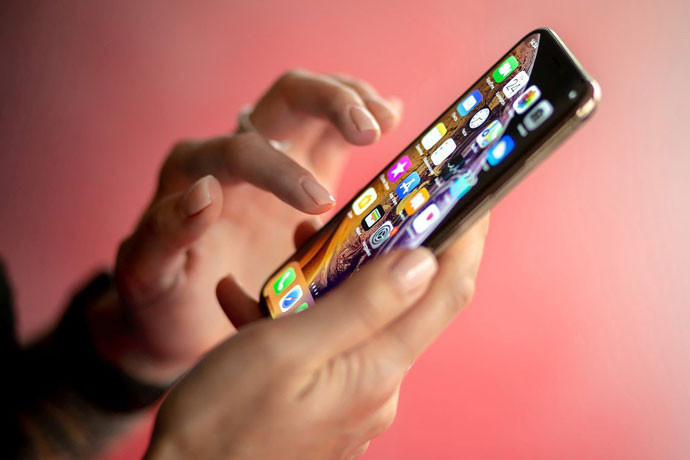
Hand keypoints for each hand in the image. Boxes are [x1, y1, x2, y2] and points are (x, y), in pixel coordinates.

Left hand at [90, 70, 401, 383]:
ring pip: (315, 103)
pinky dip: (362, 116)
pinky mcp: (303, 172)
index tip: (320, 202)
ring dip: (353, 100)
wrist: (180, 310)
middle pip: (285, 98)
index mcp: (192, 170)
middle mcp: (236, 153)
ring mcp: (274, 159)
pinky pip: (333, 132)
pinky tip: (391, 115)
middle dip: (329, 104)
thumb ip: (165, 234)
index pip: (241, 151)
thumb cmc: (161, 297)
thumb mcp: (147, 274)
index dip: (280, 170)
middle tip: (370, 130)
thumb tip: (205, 191)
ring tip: (388, 118)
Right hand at [145, 215, 488, 459]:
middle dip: (384, 251)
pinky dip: (302, 319)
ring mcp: (352, 400)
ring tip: (293, 250)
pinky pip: (330, 347)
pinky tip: (255, 305)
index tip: (473, 197)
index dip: (467, 238)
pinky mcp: (327, 406)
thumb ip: (362, 304)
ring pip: (359, 320)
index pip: (447, 292)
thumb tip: (423, 262)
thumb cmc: (222, 421)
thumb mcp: (288, 349)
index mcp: (376, 370)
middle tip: (360, 214)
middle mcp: (376, 388)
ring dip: (331, 280)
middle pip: (404, 303)